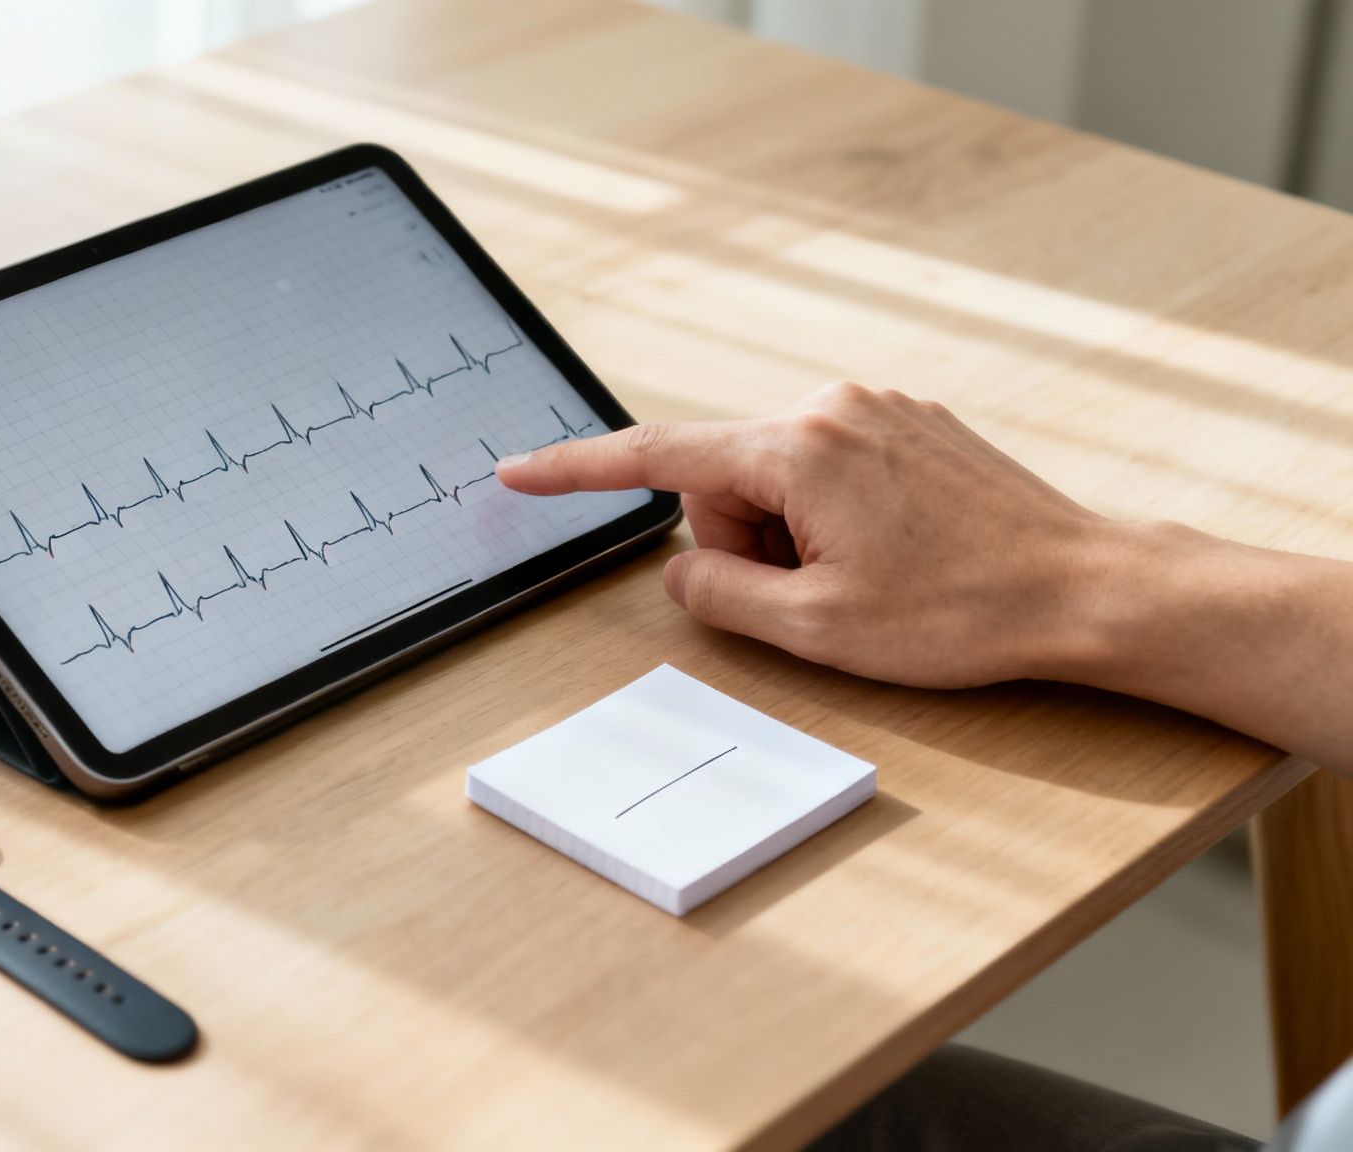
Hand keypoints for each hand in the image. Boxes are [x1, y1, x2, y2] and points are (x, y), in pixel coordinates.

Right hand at [496, 382, 1117, 687]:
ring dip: (793, 533)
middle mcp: (833, 407)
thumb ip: (721, 595)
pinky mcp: (913, 423)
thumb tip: (682, 575)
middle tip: (814, 595)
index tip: (518, 471)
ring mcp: (879, 408)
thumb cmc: (962, 613)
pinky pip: (830, 467)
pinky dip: (833, 516)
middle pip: (724, 477)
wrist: (1087, 589)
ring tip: (870, 577)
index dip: (577, 471)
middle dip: (742, 541)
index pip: (656, 456)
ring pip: (779, 476)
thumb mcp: (816, 628)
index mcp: (798, 449)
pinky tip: (895, 554)